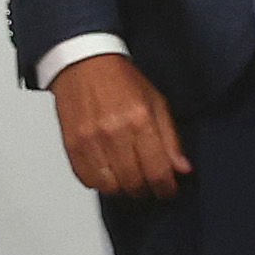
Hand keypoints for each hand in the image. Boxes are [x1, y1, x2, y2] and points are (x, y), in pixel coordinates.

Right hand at [49, 52, 190, 199]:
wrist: (85, 64)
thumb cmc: (122, 81)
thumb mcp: (157, 104)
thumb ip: (171, 140)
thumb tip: (182, 169)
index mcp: (140, 121)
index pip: (158, 171)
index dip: (167, 188)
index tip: (169, 190)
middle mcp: (113, 132)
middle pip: (134, 182)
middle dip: (146, 189)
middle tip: (150, 184)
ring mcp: (90, 140)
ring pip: (109, 186)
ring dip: (123, 188)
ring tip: (129, 178)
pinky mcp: (71, 145)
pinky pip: (86, 179)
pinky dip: (99, 182)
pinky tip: (109, 172)